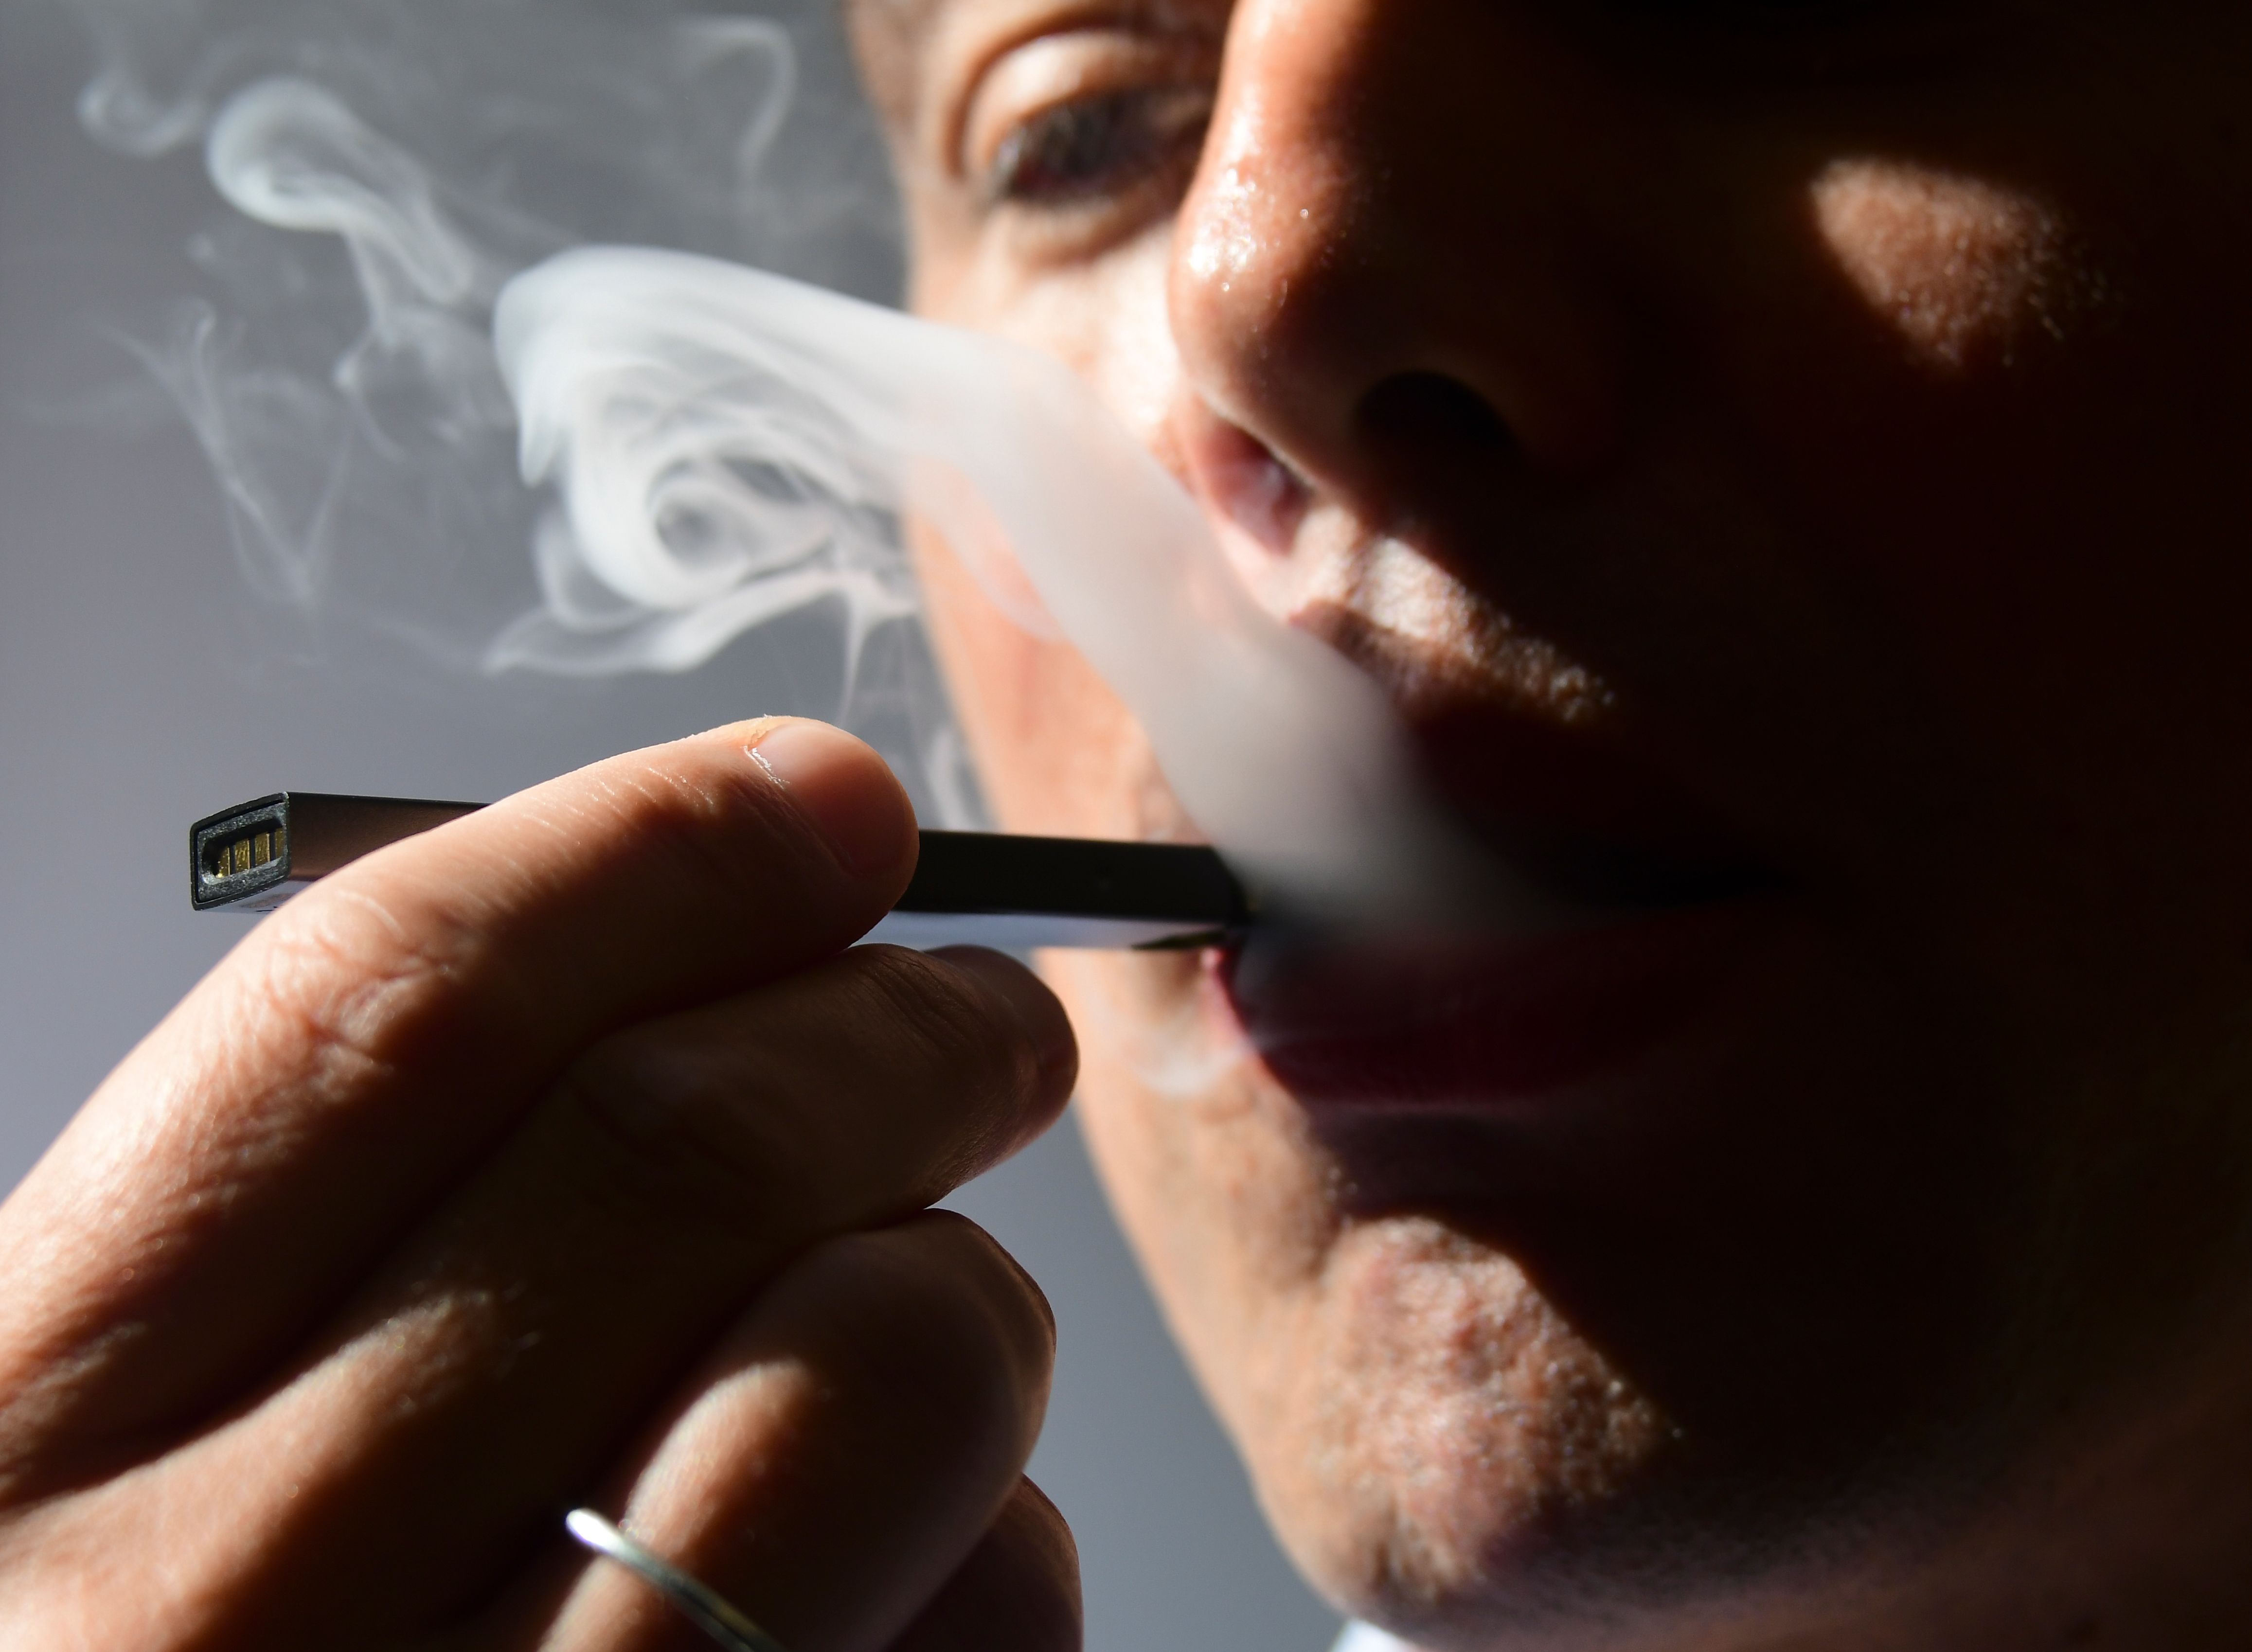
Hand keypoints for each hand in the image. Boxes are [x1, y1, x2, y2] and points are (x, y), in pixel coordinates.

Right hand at [0, 721, 1080, 1651]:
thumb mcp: (123, 1486)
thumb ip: (336, 1269)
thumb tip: (694, 988)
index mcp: (24, 1441)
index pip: (393, 1003)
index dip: (654, 850)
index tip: (822, 804)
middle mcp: (208, 1618)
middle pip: (679, 1150)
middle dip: (896, 1029)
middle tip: (981, 1026)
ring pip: (882, 1362)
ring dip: (971, 1292)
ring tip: (947, 1317)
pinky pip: (979, 1622)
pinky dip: (1002, 1558)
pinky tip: (914, 1592)